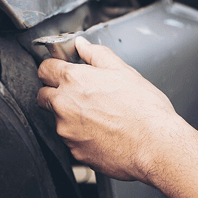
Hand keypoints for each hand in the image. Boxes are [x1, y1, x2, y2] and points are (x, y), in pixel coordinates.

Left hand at [37, 37, 177, 181]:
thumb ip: (96, 54)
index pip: (45, 68)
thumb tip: (82, 45)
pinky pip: (70, 140)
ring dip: (69, 115)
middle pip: (43, 95)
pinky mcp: (75, 152)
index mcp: (74, 80)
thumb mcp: (122, 70)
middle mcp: (64, 106)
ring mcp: (67, 131)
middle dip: (54, 92)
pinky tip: (101, 131)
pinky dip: (80, 135)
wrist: (155, 144)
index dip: (53, 67)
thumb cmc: (143, 107)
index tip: (60, 70)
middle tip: (77, 92)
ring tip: (98, 114)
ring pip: (57, 119)